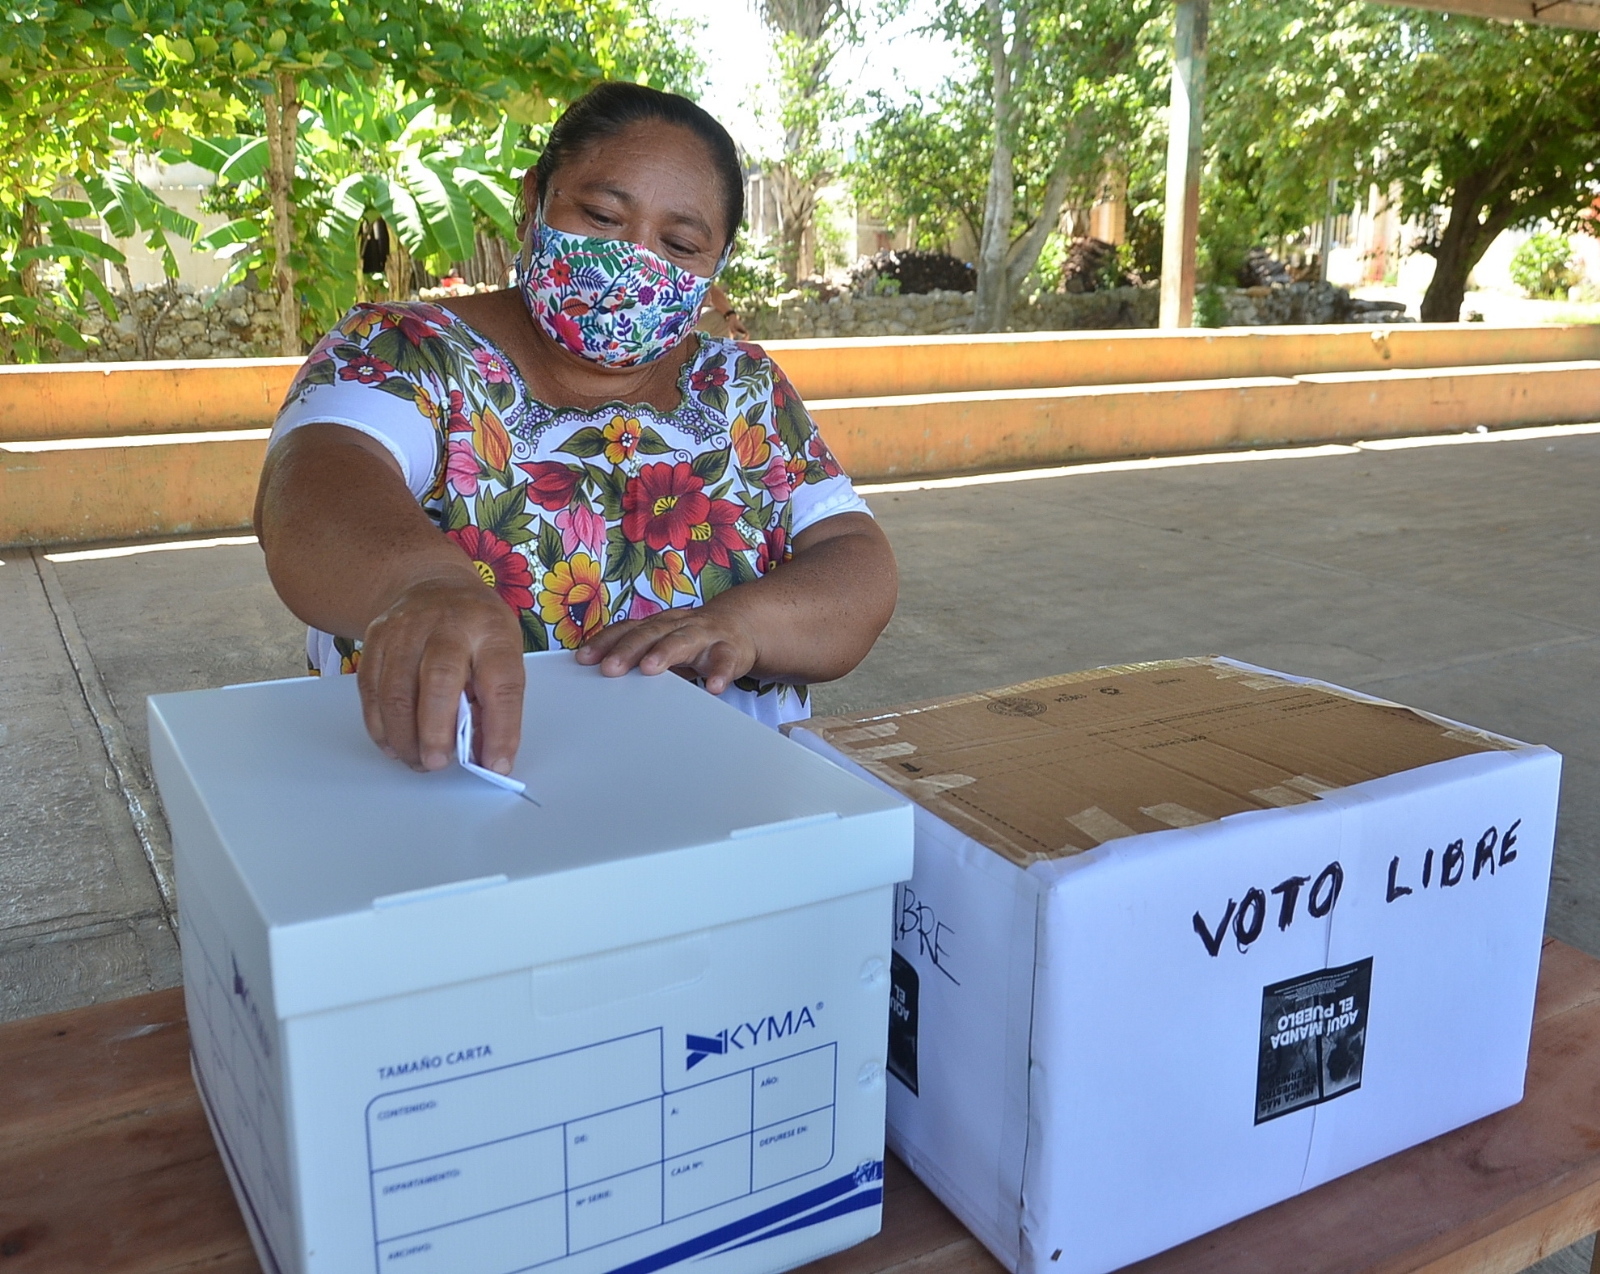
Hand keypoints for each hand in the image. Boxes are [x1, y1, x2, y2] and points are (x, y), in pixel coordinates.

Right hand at [356, 571, 525, 772]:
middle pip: (440, 679)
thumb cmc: (475, 629)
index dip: (501, 729)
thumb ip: (496, 700)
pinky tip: (394, 744)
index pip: (502, 683)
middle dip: (436, 730)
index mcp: (492, 630)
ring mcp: (406, 629)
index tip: (496, 764)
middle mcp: (448, 625)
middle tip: (438, 763)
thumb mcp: (502, 652)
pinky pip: (371, 688)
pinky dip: (380, 724)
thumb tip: (486, 757)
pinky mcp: (376, 638)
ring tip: (418, 761)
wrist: (433, 584)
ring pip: (397, 689)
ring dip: (404, 735)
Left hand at [574, 602, 757, 694]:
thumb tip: (600, 676)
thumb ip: (638, 657)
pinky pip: (725, 660)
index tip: (584, 659)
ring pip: (683, 640)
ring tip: (650, 668)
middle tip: (610, 668)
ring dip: (665, 652)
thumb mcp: (663, 644)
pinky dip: (719, 673)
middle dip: (628, 650)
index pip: (627, 630)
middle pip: (649, 634)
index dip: (605, 642)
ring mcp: (705, 635)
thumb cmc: (692, 639)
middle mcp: (678, 625)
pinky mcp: (730, 649)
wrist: (740, 627)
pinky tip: (714, 687)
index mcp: (657, 625)